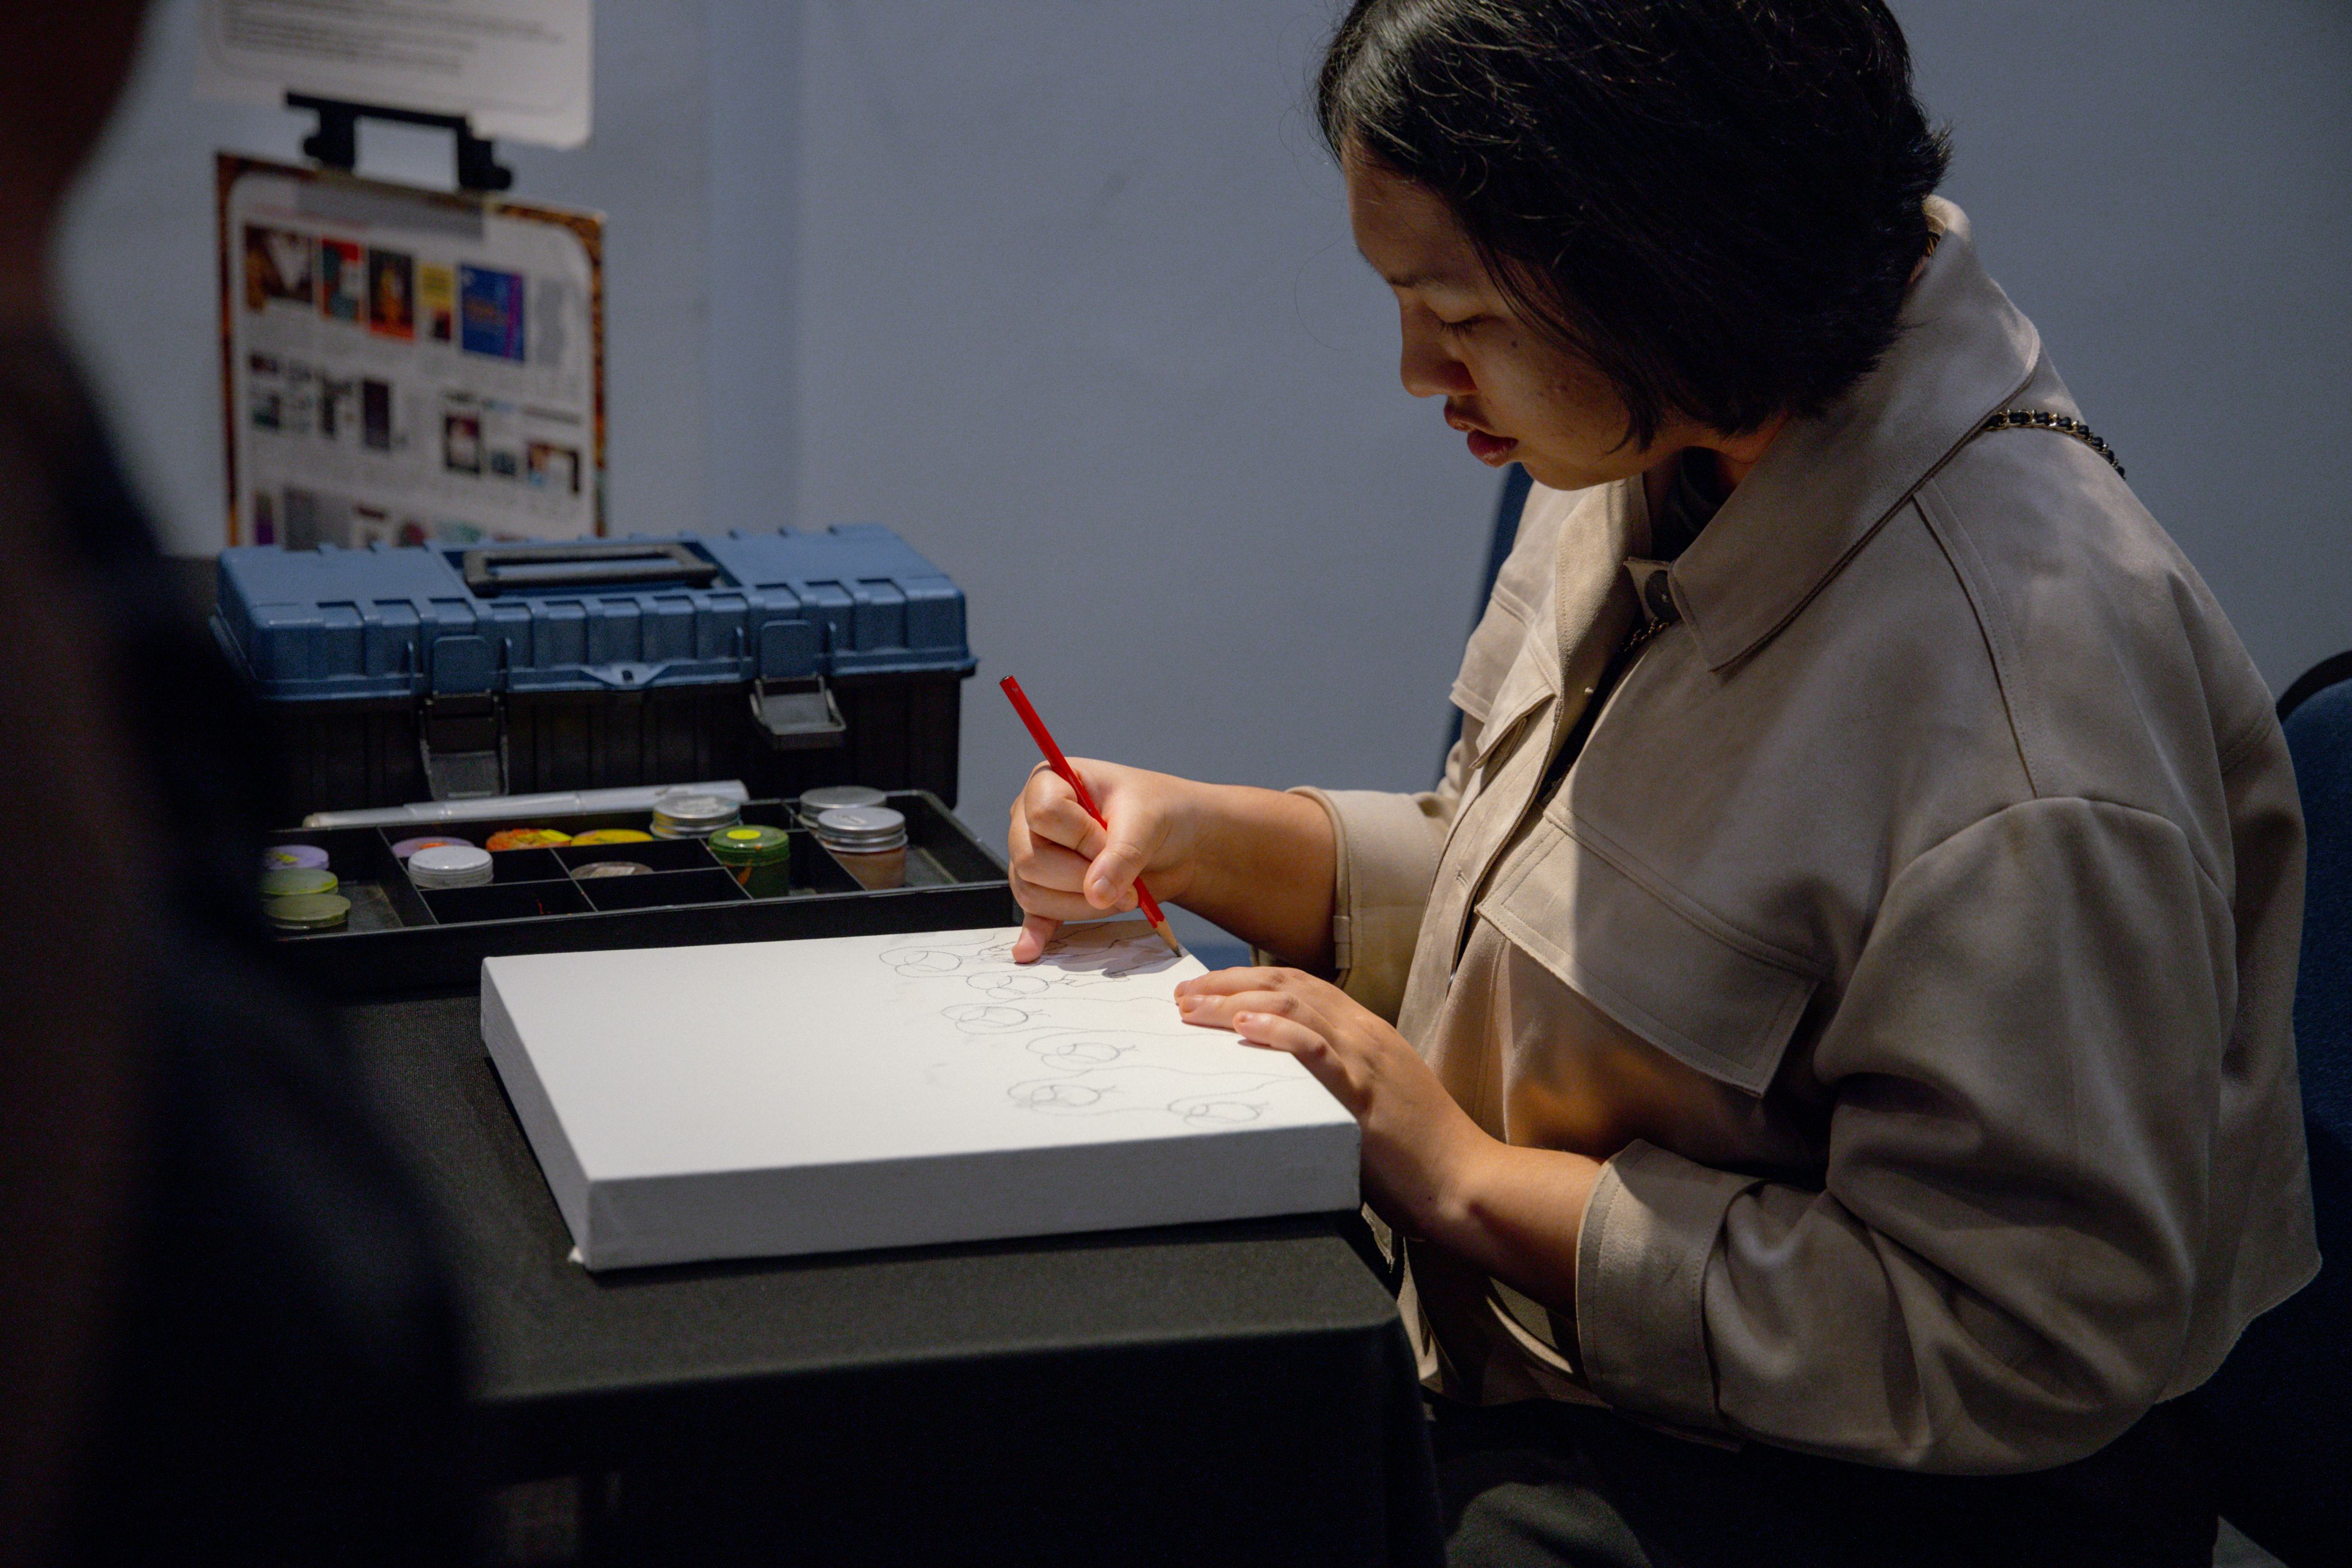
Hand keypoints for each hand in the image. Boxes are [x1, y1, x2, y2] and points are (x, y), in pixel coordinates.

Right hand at [1007, 759, 1202, 962]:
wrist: (1178, 842)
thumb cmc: (1159, 812)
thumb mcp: (1147, 821)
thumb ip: (1122, 854)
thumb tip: (1096, 893)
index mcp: (1050, 782)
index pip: (1043, 814)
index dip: (1079, 837)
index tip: (1111, 842)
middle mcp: (1031, 819)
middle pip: (1031, 860)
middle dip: (1081, 879)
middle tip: (1126, 885)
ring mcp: (1035, 856)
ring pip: (1033, 892)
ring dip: (1080, 905)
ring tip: (1122, 897)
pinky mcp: (1047, 891)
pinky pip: (1033, 914)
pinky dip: (1036, 933)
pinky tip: (1031, 950)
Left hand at [1173, 967, 1496, 1236]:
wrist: (1466, 1182)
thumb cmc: (1420, 1153)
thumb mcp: (1376, 1099)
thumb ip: (1338, 1080)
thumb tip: (1288, 1081)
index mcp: (1368, 1033)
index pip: (1300, 985)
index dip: (1247, 980)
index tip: (1204, 992)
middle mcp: (1365, 1034)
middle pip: (1287, 984)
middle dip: (1227, 983)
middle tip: (1183, 995)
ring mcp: (1365, 1059)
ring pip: (1292, 1006)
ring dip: (1233, 1002)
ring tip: (1193, 1009)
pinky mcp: (1363, 1094)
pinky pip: (1315, 1049)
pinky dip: (1276, 1033)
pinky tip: (1243, 1026)